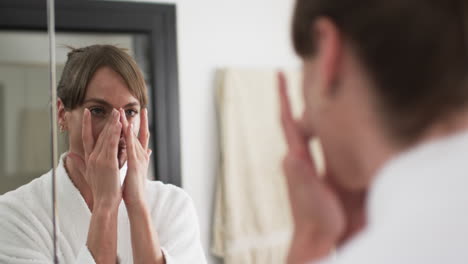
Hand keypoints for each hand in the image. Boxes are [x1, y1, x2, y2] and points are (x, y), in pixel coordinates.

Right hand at [68, 108, 122, 210]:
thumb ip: (80, 164)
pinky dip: (115, 133)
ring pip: (106, 137)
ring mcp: (99, 159)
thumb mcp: (88, 175)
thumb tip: (70, 154)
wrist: (104, 203)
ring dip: (112, 124)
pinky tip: (119, 124)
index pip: (86, 138)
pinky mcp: (108, 162)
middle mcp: (92, 157)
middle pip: (99, 135)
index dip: (86, 124)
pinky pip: (112, 144)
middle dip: (106, 121)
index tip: (86, 112)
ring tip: (118, 112)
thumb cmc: (100, 191)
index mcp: (89, 159)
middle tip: (112, 109)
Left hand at [120, 108, 150, 208]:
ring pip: (134, 138)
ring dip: (129, 125)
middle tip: (141, 108)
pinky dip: (129, 137)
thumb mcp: (137, 170)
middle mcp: (141, 156)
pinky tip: (127, 128)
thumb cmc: (134, 188)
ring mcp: (138, 159)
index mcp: (140, 157)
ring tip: (126, 113)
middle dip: (140, 121)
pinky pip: (130, 147)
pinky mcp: (134, 164)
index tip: (141, 114)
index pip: (141, 138)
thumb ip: (142, 159)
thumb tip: (149, 151)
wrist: (136, 201)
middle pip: (140, 135)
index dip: (141, 125)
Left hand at [278, 72, 344, 262]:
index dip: (283, 96)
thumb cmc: (315, 218)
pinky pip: (320, 143)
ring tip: (315, 91)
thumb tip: (290, 155)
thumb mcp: (309, 195)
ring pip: (309, 129)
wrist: (317, 238)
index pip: (287, 120)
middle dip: (295, 96)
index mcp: (297, 156)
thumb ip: (300, 175)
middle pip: (296, 119)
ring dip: (309, 110)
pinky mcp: (321, 171)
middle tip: (299, 74)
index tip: (279, 73)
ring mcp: (309, 164)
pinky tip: (332, 125)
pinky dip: (322, 128)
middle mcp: (300, 156)